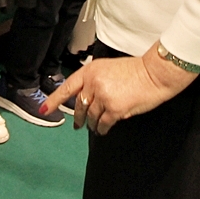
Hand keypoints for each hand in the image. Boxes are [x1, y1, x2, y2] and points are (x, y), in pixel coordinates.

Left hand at [43, 43, 196, 134]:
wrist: (155, 73)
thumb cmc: (136, 70)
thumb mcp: (109, 69)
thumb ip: (95, 81)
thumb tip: (87, 100)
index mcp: (91, 70)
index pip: (68, 87)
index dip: (55, 100)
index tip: (45, 109)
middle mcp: (94, 83)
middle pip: (79, 105)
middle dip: (78, 117)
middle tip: (77, 124)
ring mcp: (103, 96)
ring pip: (91, 116)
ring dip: (93, 124)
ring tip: (96, 127)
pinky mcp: (114, 109)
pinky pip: (104, 123)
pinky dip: (103, 128)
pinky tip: (104, 129)